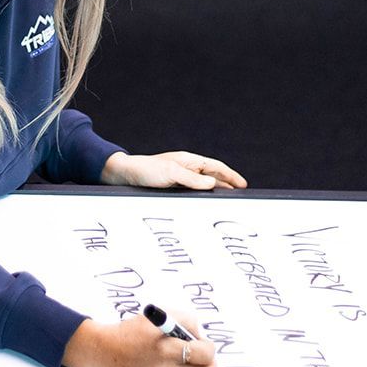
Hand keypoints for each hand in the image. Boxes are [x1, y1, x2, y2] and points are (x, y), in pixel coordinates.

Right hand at [62, 312, 215, 366]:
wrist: (106, 352)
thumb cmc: (132, 332)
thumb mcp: (159, 316)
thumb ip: (185, 321)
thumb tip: (200, 335)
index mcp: (165, 348)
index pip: (204, 354)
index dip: (208, 346)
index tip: (202, 341)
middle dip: (210, 363)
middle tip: (203, 355)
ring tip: (187, 359)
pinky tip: (173, 366)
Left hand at [101, 150, 247, 190]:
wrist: (122, 175)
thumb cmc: (145, 170)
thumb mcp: (170, 173)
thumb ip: (192, 179)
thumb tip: (212, 185)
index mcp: (188, 161)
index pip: (216, 167)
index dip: (231, 176)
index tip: (244, 186)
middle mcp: (186, 168)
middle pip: (212, 176)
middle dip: (227, 185)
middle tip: (241, 196)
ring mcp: (179, 178)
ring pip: (203, 186)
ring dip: (215, 192)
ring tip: (226, 202)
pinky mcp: (171, 187)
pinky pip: (192, 192)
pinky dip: (202, 198)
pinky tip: (203, 206)